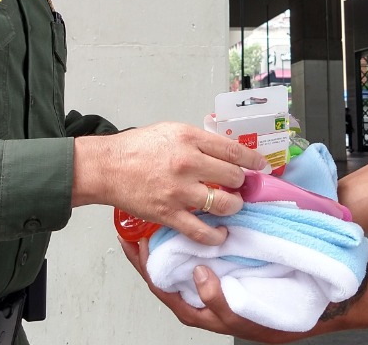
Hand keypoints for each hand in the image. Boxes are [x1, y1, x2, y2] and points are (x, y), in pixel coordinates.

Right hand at [73, 122, 267, 244]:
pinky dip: (216, 236)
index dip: (252, 160)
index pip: (233, 150)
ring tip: (232, 206)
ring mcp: (179, 191)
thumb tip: (225, 152)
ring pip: (224, 204)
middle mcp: (188, 163)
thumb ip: (199, 141)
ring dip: (234, 207)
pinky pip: (201, 231)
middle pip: (233, 177)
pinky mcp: (169, 214)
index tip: (260, 166)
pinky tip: (221, 233)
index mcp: (189, 138)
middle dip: (241, 184)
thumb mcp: (171, 131)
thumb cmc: (136, 148)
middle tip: (240, 187)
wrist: (107, 167)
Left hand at [118, 236, 307, 343]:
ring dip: (168, 239)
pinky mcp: (217, 272)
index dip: (142, 261)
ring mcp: (203, 283)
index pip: (156, 282)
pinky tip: (190, 224)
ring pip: (178, 260)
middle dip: (149, 246)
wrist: (288, 319)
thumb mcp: (234, 315)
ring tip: (159, 218)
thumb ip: (214, 299)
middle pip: (162, 268)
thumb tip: (198, 273)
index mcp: (190, 307)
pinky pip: (198, 254)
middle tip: (139, 222)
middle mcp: (193, 293)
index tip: (132, 240)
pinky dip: (190, 238)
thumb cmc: (259, 323)